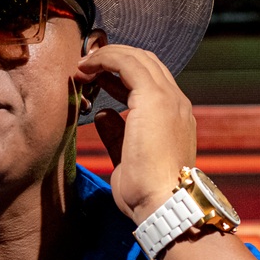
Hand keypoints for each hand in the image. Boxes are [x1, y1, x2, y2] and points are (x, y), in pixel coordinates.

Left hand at [73, 44, 195, 222]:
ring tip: (83, 65)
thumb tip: (103, 113)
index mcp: (174, 117)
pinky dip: (105, 59)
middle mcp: (176, 103)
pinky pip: (127, 63)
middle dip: (115, 58)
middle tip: (87, 65)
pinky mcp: (154, 98)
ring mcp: (168, 99)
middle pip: (146, 63)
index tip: (96, 77)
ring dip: (108, 56)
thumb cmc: (147, 191)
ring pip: (138, 58)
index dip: (122, 72)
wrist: (163, 203)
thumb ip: (116, 133)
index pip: (150, 81)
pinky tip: (86, 67)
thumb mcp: (127, 157)